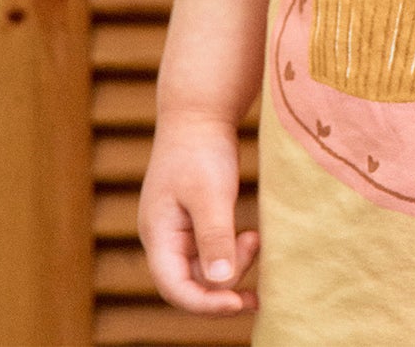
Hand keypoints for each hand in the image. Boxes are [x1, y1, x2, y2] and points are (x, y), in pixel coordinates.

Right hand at [139, 110, 258, 315]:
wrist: (200, 111)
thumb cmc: (202, 149)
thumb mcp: (211, 193)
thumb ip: (215, 238)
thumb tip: (222, 283)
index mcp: (158, 234)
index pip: (175, 289)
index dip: (207, 304)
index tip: (241, 302)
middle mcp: (163, 237)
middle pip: (191, 282)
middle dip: (225, 281)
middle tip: (255, 251)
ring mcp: (177, 229)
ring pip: (204, 268)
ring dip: (232, 263)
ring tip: (255, 238)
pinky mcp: (193, 219)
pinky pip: (210, 250)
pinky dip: (231, 249)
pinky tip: (251, 237)